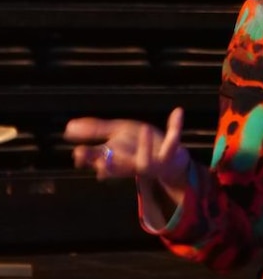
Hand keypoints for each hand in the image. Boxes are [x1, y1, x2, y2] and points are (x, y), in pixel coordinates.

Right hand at [64, 107, 189, 197]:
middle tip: (103, 157)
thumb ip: (95, 129)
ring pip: (146, 162)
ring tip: (144, 129)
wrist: (171, 160)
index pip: (100, 161)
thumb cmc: (140, 146)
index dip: (90, 158)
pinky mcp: (171, 153)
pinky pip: (174, 139)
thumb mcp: (117, 133)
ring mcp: (154, 161)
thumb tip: (69, 126)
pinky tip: (177, 111)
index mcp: (119, 160)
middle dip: (111, 164)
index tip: (78, 154)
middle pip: (120, 167)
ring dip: (145, 147)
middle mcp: (134, 164)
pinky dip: (176, 126)